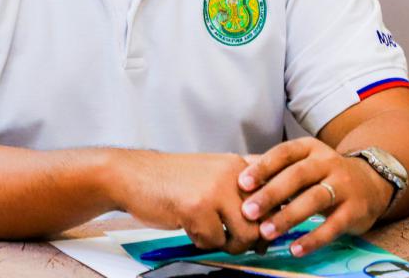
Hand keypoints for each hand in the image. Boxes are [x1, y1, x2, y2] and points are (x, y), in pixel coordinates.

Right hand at [113, 151, 261, 254]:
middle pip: (264, 220)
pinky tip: (188, 227)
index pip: (274, 195)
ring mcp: (216, 190)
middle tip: (233, 241)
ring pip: (245, 235)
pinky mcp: (198, 207)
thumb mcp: (212, 176)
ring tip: (209, 235)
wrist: (133, 175)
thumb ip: (239, 191)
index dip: (271, 220)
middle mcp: (232, 174)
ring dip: (228, 244)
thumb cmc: (172, 181)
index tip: (262, 233)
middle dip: (250, 239)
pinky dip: (201, 242)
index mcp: (238, 165)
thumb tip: (269, 224)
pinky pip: (215, 241)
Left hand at [237, 138, 392, 258]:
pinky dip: (313, 239)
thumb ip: (275, 168)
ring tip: (266, 232)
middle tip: (248, 211)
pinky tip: (295, 249)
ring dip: (288, 217)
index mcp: (310, 149)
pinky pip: (333, 226)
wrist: (371, 182)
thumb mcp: (304, 162)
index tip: (242, 183)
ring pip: (314, 199)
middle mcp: (328, 163)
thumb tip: (237, 171)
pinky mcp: (355, 210)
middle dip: (271, 193)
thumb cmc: (324, 174)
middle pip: (297, 176)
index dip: (263, 167)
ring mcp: (343, 186)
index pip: (284, 153)